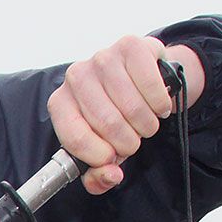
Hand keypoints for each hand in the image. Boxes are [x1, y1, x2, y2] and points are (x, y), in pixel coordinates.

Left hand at [48, 36, 205, 194]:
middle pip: (107, 124)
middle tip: (134, 139)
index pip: (75, 138)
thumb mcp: (104, 148)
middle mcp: (76, 77)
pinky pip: (151, 85)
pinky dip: (160, 103)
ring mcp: (102, 58)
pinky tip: (158, 105)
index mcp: (60, 103)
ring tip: (145, 122)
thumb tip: (110, 176)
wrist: (143, 75)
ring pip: (131, 107)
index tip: (113, 159)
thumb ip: (98, 174)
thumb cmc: (117, 114)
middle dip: (128, 142)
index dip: (99, 156)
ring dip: (146, 125)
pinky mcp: (130, 46)